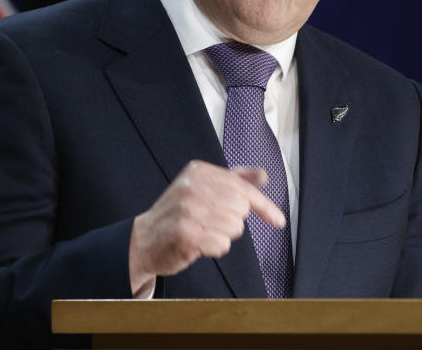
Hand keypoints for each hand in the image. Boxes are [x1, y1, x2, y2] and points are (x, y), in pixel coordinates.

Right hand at [128, 160, 285, 295]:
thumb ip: (234, 180)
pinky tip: (200, 243)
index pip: (243, 188)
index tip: (278, 220)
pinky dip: (215, 248)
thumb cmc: (177, 215)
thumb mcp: (203, 188)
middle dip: (233, 221)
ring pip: (234, 227)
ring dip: (223, 235)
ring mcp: (188, 210)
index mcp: (200, 171)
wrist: (143, 240)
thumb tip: (262, 175)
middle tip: (212, 223)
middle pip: (241, 208)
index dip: (264, 206)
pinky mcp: (186, 234)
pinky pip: (222, 244)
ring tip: (203, 231)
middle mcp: (193, 187)